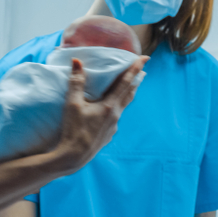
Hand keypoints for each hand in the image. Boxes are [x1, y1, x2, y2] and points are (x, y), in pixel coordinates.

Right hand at [56, 57, 147, 173]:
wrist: (73, 157)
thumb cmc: (73, 130)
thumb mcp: (72, 104)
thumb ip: (76, 82)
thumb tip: (77, 61)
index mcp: (109, 106)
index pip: (125, 83)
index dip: (135, 69)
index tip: (145, 59)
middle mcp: (115, 116)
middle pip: (129, 95)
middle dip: (136, 82)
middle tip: (143, 72)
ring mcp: (113, 128)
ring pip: (122, 107)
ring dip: (126, 96)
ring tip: (129, 89)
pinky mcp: (107, 136)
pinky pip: (114, 119)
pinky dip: (115, 110)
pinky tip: (109, 111)